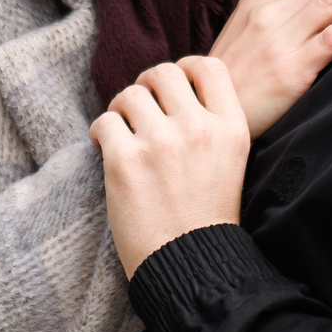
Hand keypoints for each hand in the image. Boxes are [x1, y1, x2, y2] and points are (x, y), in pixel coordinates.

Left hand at [92, 57, 253, 276]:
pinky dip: (100, 132)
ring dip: (121, 108)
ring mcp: (161, 143)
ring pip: (130, 94)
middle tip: (140, 106)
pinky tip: (104, 146)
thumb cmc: (206, 217)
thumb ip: (210, 123)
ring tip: (121, 129)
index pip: (208, 66)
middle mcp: (198, 129)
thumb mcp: (229, 162)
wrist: (190, 264)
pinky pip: (105, 122)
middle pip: (163, 73)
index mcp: (230, 128)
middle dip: (146, 85)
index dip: (184, 68)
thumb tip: (175, 88)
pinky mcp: (126, 161)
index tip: (172, 86)